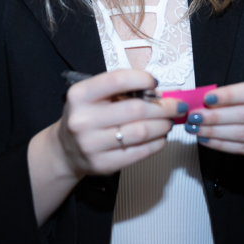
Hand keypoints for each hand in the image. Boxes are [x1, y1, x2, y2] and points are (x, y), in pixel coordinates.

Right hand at [55, 70, 184, 177]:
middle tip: (177, 106)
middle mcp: (83, 119)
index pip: (117, 80)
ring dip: (163, 125)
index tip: (155, 83)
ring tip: (169, 122)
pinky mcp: (103, 164)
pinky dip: (157, 143)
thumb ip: (120, 90)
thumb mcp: (93, 96)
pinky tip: (161, 137)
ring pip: (141, 132)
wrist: (66, 150)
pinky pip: (140, 152)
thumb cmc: (87, 116)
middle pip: (135, 109)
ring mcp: (91, 145)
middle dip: (164, 106)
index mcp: (80, 95)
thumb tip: (159, 92)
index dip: (142, 79)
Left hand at [184, 75, 243, 162]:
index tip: (206, 98)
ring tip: (195, 129)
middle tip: (194, 117)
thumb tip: (203, 101)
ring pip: (242, 133)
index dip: (228, 96)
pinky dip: (221, 144)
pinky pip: (243, 148)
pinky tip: (206, 139)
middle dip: (215, 116)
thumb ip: (234, 94)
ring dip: (214, 132)